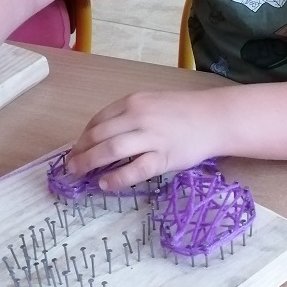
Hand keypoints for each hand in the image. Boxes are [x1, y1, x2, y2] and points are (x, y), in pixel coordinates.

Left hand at [66, 90, 222, 189]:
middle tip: (71, 167)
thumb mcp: (152, 103)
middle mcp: (138, 116)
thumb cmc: (184, 111)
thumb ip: (129, 116)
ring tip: (79, 175)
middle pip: (98, 136)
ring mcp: (151, 137)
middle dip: (80, 153)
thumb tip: (103, 137)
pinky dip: (116, 178)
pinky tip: (105, 184)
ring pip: (111, 151)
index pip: (98, 121)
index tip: (76, 150)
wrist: (215, 118)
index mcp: (133, 102)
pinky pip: (134, 170)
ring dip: (89, 163)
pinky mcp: (164, 157)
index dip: (82, 138)